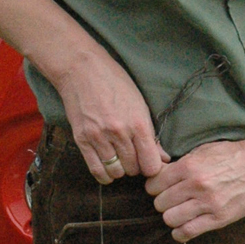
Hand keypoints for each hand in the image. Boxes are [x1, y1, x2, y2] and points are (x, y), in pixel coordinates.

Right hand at [52, 51, 165, 184]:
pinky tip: (108, 166)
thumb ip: (150, 134)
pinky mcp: (82, 140)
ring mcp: (99, 138)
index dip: (152, 167)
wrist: (82, 69)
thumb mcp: (140, 104)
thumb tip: (163, 157)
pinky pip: (97, 170)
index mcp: (138, 123)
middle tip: (133, 156)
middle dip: (136, 166)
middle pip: (134, 169)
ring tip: (120, 158)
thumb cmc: (115, 82)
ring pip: (116, 172)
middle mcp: (119, 133)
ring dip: (120, 169)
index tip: (149, 162)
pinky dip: (105, 174)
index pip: (151, 164)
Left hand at [145, 136, 244, 239]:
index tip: (160, 188)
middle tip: (171, 200)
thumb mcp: (203, 151)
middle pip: (160, 202)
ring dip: (172, 217)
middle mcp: (196, 185)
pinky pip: (188, 232)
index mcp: (189, 166)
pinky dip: (181, 232)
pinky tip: (184, 226)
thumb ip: (181, 163)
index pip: (154, 183)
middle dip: (162, 202)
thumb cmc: (233, 155)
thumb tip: (160, 173)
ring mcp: (208, 203)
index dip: (155, 186)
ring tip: (179, 212)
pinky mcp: (219, 218)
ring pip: (170, 219)